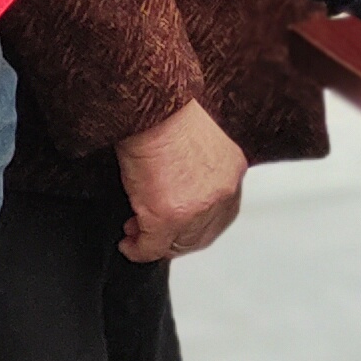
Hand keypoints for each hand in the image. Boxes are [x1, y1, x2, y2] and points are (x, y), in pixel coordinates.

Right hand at [115, 98, 247, 261]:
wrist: (152, 111)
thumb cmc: (168, 116)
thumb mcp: (199, 145)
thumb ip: (200, 173)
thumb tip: (179, 194)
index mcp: (231, 171)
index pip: (221, 213)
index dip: (196, 225)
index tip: (178, 226)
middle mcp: (221, 192)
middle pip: (201, 234)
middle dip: (175, 238)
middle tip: (153, 234)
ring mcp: (197, 208)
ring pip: (177, 243)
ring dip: (155, 243)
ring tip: (137, 234)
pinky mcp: (168, 217)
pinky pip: (152, 246)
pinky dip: (138, 249)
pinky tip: (129, 243)